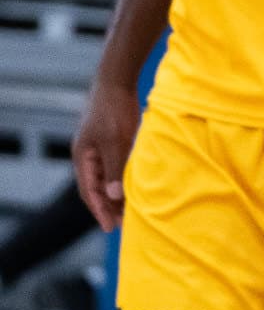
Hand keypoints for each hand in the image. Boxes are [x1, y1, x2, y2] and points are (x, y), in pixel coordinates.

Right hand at [74, 77, 141, 231]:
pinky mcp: (110, 139)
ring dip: (116, 193)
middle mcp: (87, 155)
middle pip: (97, 187)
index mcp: (83, 158)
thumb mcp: (116, 142)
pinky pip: (114, 165)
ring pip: (106, 177)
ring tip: (130, 209)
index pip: (89, 192)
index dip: (100, 211)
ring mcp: (98, 147)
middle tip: (122, 223)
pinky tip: (134, 184)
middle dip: (108, 206)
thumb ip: (115, 169)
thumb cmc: (114, 111)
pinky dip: (122, 177)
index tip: (110, 228)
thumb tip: (114, 196)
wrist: (117, 81)